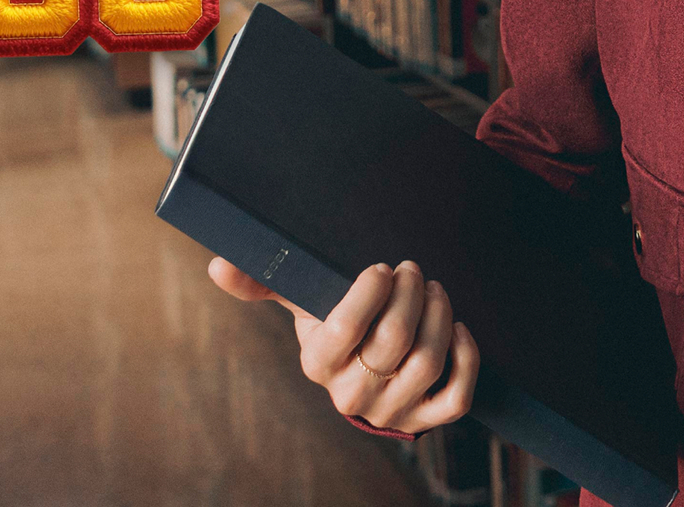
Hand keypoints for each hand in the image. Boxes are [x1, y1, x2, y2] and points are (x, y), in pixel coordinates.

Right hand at [207, 255, 478, 434]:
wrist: (364, 379)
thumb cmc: (334, 329)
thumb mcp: (302, 304)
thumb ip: (264, 283)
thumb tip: (218, 265)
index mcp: (318, 364)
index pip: (346, 328)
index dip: (371, 292)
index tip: (382, 268)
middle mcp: (352, 394)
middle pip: (395, 339)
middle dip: (411, 294)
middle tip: (413, 270)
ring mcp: (391, 410)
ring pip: (428, 360)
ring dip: (439, 315)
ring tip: (435, 290)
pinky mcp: (425, 419)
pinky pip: (456, 395)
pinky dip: (465, 358)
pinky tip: (458, 328)